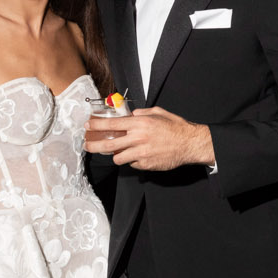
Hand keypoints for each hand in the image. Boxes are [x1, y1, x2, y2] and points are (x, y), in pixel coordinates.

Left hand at [88, 106, 213, 171]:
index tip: (88, 126)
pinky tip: (141, 155)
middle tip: (87, 146)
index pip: (112, 124)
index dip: (97, 125)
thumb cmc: (175, 127)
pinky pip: (132, 164)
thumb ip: (142, 113)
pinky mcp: (146, 165)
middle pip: (108, 144)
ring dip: (117, 155)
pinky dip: (133, 160)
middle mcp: (138, 138)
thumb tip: (130, 116)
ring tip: (121, 152)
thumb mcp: (158, 113)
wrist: (189, 144)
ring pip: (118, 158)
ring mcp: (141, 153)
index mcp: (140, 124)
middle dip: (94, 145)